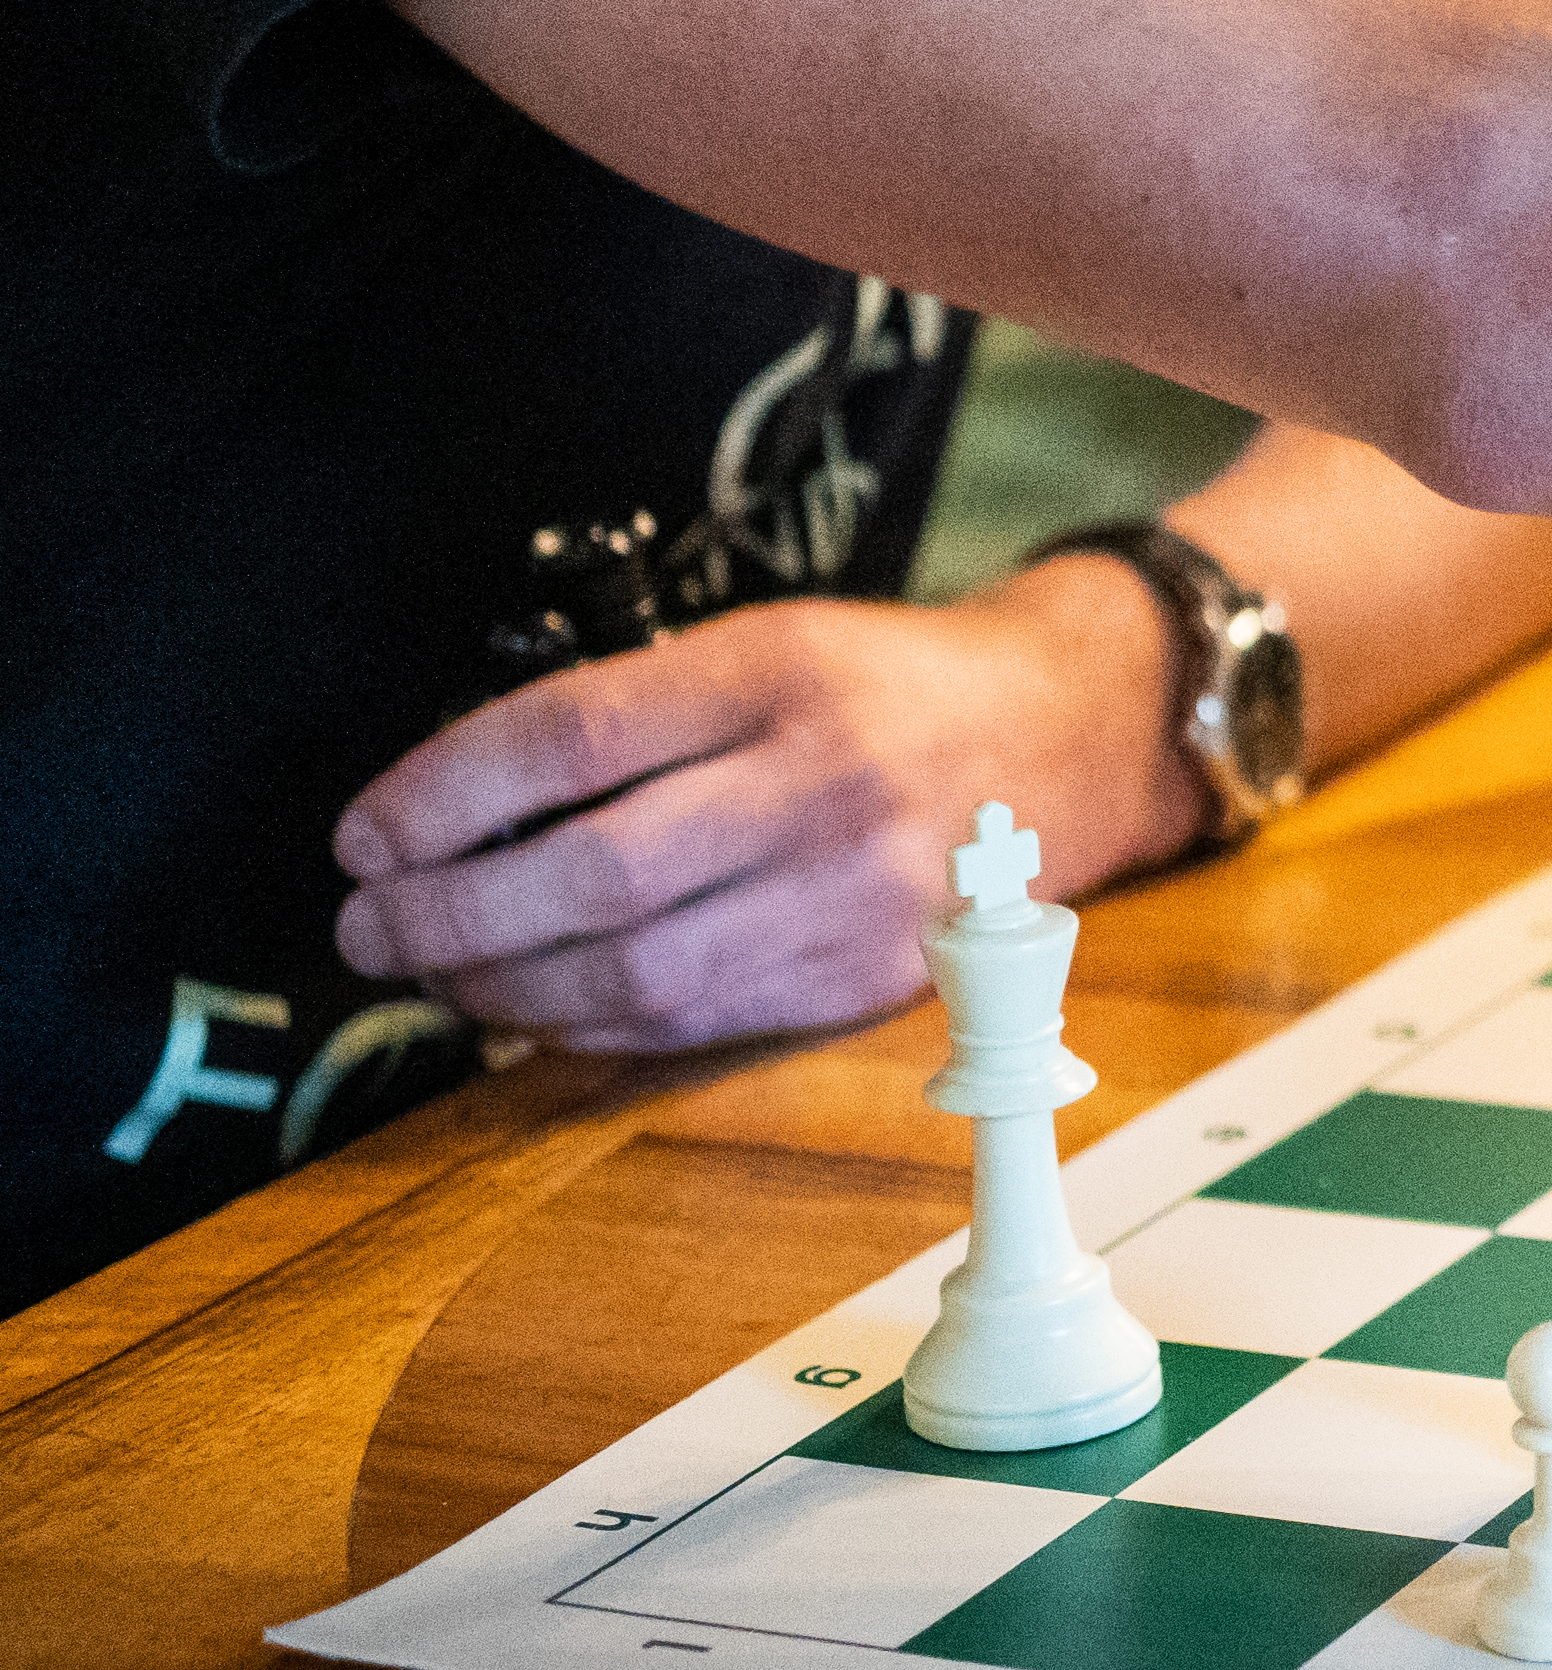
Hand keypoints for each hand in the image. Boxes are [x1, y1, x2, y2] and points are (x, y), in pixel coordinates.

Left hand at [328, 562, 1191, 1051]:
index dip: (438, 796)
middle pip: (588, 873)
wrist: (1069, 736)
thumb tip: (452, 813)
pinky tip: (530, 1005)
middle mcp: (823, 784)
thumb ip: (630, 714)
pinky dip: (584, 1025)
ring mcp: (853, 892)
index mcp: (783, 672)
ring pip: (630, 973)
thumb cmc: (887, 687)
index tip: (363, 833)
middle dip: (443, 911)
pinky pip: (690, 1022)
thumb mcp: (765, 644)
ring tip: (435, 972)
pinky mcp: (865, 976)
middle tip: (369, 923)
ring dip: (497, 986)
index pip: (568, 739)